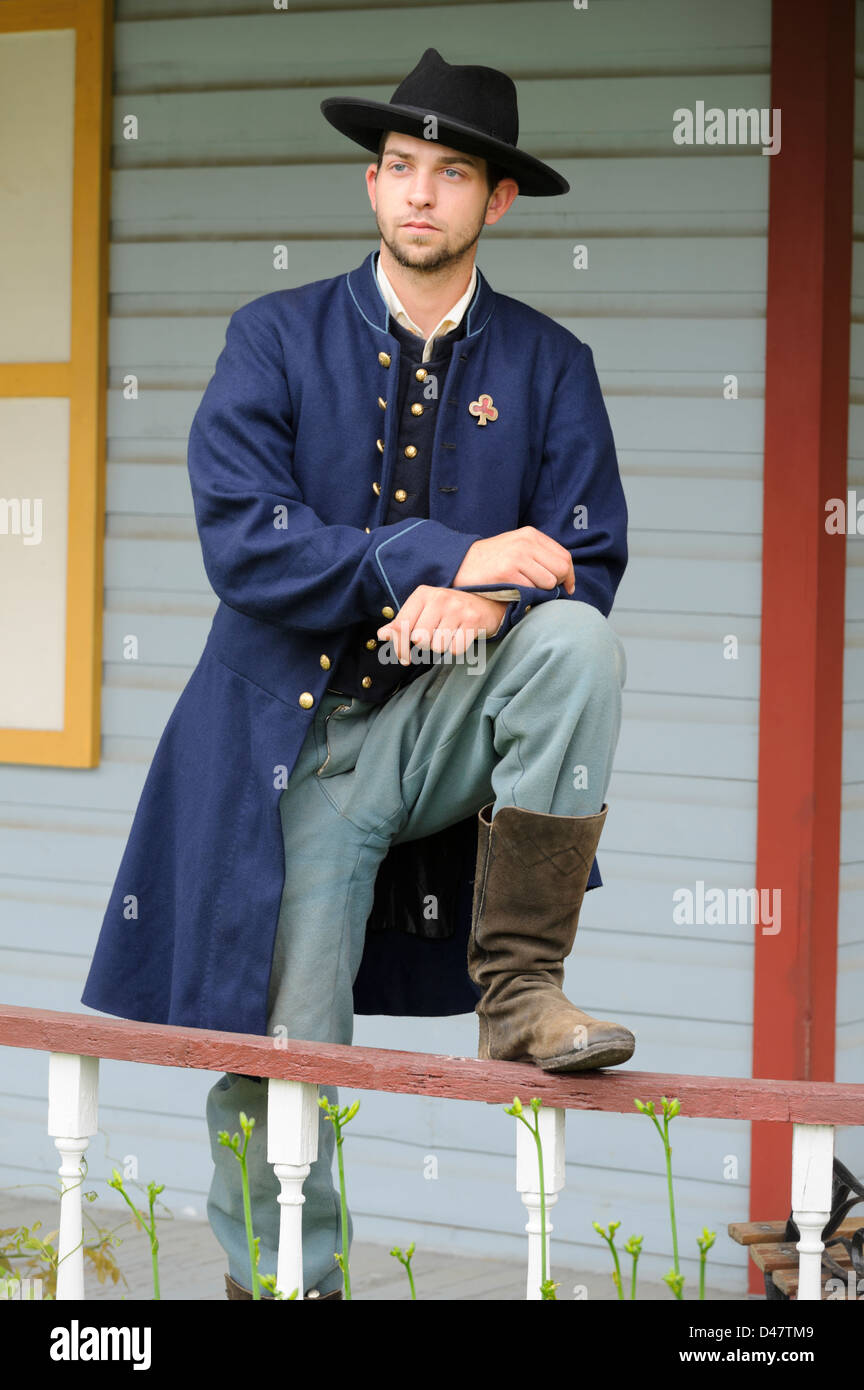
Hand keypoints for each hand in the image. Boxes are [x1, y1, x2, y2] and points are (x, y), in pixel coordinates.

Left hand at [377, 587, 508, 663]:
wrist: (485, 604)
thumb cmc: (448, 611)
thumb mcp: (423, 611)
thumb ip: (402, 623)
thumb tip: (382, 635)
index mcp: (422, 594)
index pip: (401, 626)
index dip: (399, 647)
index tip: (403, 657)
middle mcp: (439, 598)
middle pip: (419, 639)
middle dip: (424, 646)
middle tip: (433, 640)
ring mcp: (457, 609)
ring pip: (437, 646)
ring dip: (441, 647)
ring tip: (448, 636)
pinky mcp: (473, 621)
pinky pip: (455, 650)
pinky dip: (456, 649)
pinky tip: (460, 638)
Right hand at [452, 526, 574, 592]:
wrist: (460, 562)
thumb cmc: (491, 559)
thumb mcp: (517, 546)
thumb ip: (539, 555)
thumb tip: (565, 575)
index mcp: (531, 535)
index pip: (564, 556)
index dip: (569, 576)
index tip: (567, 587)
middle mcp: (526, 543)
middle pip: (561, 570)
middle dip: (557, 585)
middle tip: (544, 591)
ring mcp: (516, 557)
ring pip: (548, 582)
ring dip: (540, 592)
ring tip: (525, 589)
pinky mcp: (506, 573)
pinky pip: (531, 590)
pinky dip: (526, 596)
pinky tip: (514, 592)